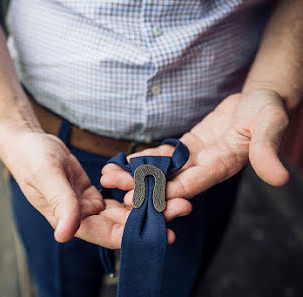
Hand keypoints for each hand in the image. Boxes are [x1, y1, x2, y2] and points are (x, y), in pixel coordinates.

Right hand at [1, 130, 190, 248]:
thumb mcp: (46, 176)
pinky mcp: (91, 191)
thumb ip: (59, 203)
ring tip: (175, 197)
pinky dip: (134, 190)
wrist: (27, 142)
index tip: (165, 232)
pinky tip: (154, 186)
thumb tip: (64, 234)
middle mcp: (82, 217)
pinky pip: (117, 194)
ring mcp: (87, 204)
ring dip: (147, 204)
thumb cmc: (31, 158)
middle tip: (182, 207)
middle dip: (151, 218)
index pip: (108, 234)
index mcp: (71, 220)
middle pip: (122, 224)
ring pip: (123, 210)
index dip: (136, 236)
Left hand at [101, 89, 289, 203]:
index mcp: (223, 165)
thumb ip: (268, 149)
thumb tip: (280, 177)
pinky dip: (144, 158)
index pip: (191, 183)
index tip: (140, 199)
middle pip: (170, 181)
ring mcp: (195, 160)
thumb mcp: (271, 124)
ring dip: (135, 173)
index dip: (166, 192)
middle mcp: (206, 168)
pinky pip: (163, 156)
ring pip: (162, 170)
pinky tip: (122, 161)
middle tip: (113, 189)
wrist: (259, 102)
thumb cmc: (268, 110)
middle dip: (141, 186)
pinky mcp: (188, 149)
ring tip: (108, 174)